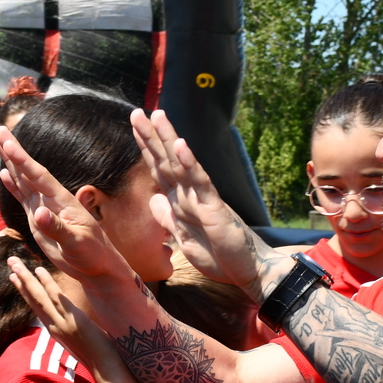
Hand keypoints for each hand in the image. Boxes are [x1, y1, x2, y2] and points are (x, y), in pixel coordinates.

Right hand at [0, 126, 132, 285]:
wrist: (97, 266)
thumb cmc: (92, 254)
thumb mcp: (77, 242)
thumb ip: (58, 228)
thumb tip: (39, 213)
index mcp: (62, 200)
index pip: (38, 175)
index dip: (22, 159)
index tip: (7, 142)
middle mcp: (51, 200)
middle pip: (29, 171)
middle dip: (14, 151)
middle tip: (0, 129)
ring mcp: (44, 208)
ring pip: (24, 181)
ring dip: (11, 163)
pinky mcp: (39, 220)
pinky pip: (23, 198)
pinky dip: (13, 186)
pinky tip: (3, 174)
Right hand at [6, 257, 117, 369]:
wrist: (107, 371)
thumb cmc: (100, 358)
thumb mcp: (83, 341)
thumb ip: (76, 330)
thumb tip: (78, 325)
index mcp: (56, 330)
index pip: (37, 307)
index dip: (25, 291)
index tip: (16, 277)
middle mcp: (54, 326)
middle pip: (33, 299)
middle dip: (21, 280)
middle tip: (10, 261)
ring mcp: (62, 323)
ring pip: (40, 297)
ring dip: (27, 279)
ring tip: (15, 263)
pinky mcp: (73, 321)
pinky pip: (57, 299)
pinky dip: (47, 284)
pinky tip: (39, 271)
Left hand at [129, 109, 279, 297]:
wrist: (248, 271)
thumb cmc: (220, 256)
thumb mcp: (184, 240)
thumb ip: (169, 219)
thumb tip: (155, 199)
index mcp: (181, 202)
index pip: (160, 170)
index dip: (147, 149)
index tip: (135, 127)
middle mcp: (190, 195)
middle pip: (166, 160)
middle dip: (151, 137)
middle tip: (136, 112)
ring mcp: (202, 198)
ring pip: (181, 164)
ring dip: (168, 139)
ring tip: (157, 116)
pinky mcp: (214, 207)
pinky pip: (200, 182)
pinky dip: (189, 163)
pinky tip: (181, 145)